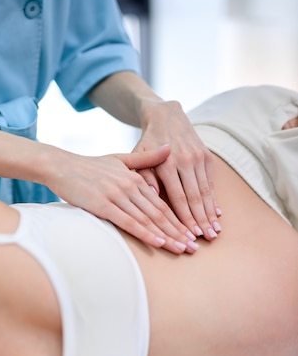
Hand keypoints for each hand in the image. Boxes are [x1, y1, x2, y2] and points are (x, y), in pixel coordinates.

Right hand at [46, 145, 198, 253]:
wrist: (61, 166)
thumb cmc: (89, 166)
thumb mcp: (120, 159)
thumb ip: (146, 158)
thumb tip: (169, 148)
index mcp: (136, 178)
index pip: (163, 203)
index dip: (179, 219)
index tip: (191, 233)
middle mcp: (130, 187)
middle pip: (160, 213)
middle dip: (179, 232)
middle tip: (193, 248)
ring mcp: (117, 196)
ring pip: (148, 219)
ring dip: (167, 236)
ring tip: (182, 249)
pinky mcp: (103, 205)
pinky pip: (129, 222)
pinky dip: (145, 233)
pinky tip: (158, 242)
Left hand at [135, 100, 221, 240]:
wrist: (166, 116)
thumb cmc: (146, 143)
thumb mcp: (138, 156)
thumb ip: (144, 175)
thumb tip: (152, 195)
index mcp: (167, 163)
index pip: (178, 197)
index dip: (185, 217)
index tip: (190, 234)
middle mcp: (185, 161)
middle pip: (195, 197)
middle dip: (201, 220)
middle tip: (206, 239)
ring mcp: (198, 158)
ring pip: (205, 191)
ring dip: (210, 214)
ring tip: (214, 232)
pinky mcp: (206, 156)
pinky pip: (211, 182)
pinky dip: (214, 199)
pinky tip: (217, 215)